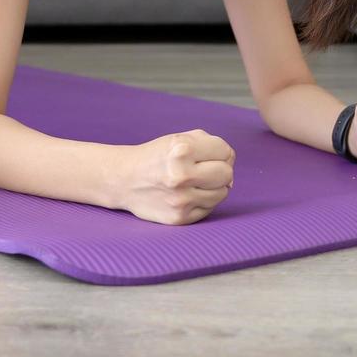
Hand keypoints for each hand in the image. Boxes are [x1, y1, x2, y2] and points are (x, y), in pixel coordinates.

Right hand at [118, 129, 234, 224]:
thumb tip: (230, 170)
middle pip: (227, 173)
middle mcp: (181, 176)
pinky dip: (203, 200)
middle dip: (218, 169)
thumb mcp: (179, 139)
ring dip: (212, 186)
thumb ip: (211, 145)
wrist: (125, 180)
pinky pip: (209, 208)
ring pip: (222, 193)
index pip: (225, 151)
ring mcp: (181, 199)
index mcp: (182, 150)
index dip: (218, 151)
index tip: (204, 154)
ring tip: (194, 182)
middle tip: (202, 169)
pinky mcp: (180, 218)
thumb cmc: (157, 157)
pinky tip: (187, 194)